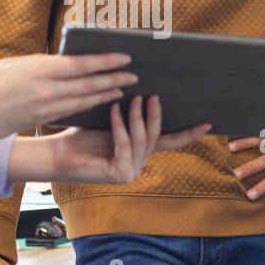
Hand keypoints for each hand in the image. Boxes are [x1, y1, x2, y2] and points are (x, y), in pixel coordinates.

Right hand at [0, 52, 137, 141]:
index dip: (106, 61)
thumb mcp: (12, 64)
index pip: (81, 64)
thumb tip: (60, 62)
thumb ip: (39, 63)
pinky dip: (91, 104)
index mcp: (38, 69)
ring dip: (106, 93)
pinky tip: (101, 101)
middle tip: (134, 75)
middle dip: (114, 79)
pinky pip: (73, 110)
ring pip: (85, 99)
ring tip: (123, 88)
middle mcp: (46, 89)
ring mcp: (46, 107)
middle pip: (88, 83)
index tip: (125, 57)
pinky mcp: (43, 120)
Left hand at [37, 94, 211, 184]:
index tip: (207, 124)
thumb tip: (146, 90)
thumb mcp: (110, 121)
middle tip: (154, 96)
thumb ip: (130, 115)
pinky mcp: (118, 174)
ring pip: (141, 139)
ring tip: (136, 98)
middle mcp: (138, 164)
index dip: (189, 134)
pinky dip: (120, 125)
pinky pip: (124, 144)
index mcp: (139, 152)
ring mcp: (130, 172)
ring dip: (138, 117)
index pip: (170, 142)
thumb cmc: (80, 135)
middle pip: (155, 136)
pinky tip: (115, 109)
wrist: (57, 154)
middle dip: (156, 115)